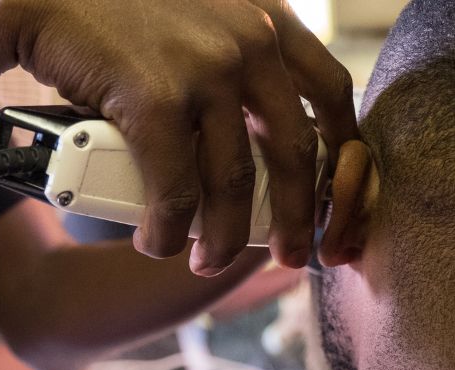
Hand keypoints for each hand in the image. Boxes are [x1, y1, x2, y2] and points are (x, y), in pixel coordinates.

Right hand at [0, 0, 359, 274]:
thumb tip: (258, 133)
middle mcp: (250, 40)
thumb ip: (234, 56)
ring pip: (234, 183)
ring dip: (225, 237)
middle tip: (292, 254)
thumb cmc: (115, 9)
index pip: (329, 89)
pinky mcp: (157, 102)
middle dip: (297, 216)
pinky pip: (176, 191)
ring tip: (206, 259)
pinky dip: (168, 229)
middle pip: (294, 150)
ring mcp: (207, 71)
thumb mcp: (201, 17)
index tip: (331, 192)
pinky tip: (159, 239)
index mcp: (266, 17)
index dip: (339, 152)